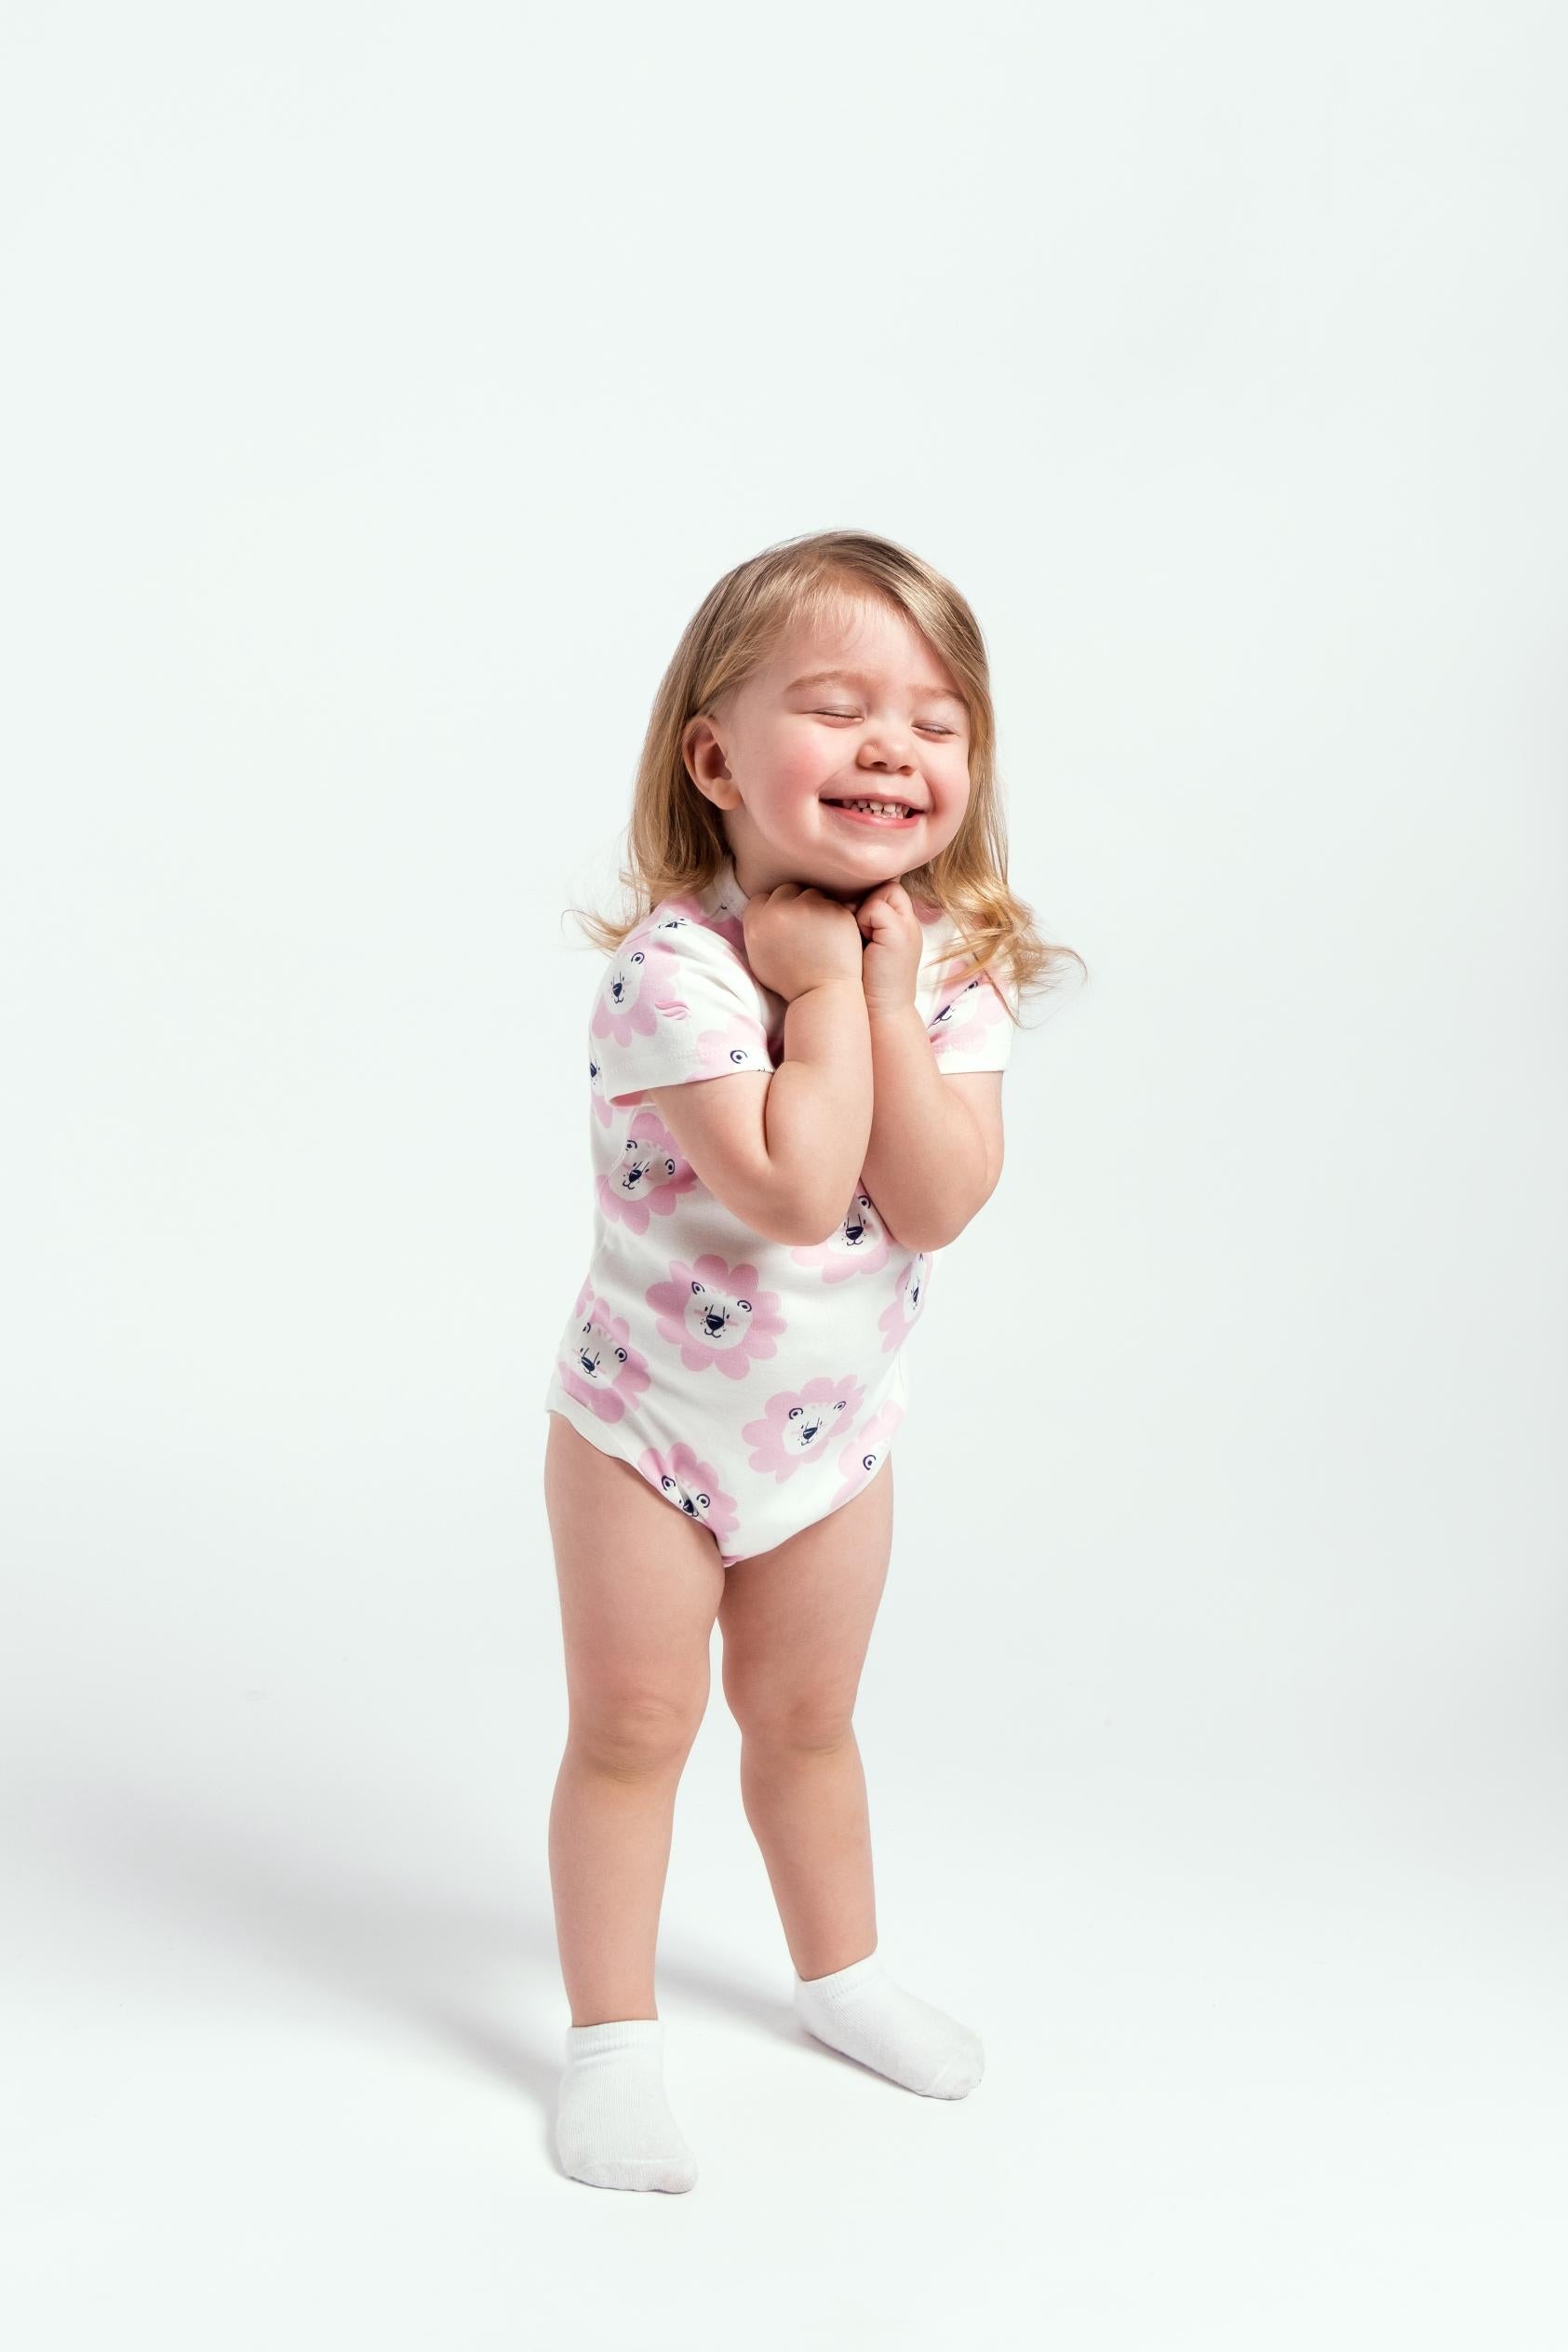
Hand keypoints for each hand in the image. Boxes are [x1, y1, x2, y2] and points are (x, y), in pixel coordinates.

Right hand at [742, 883, 865, 1002]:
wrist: (821, 994)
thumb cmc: (790, 981)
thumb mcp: (759, 957)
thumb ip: (757, 929)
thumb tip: (763, 908)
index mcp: (757, 922)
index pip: (763, 898)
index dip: (774, 909)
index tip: (783, 924)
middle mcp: (779, 911)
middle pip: (788, 890)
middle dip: (795, 903)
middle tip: (804, 927)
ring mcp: (809, 909)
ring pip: (812, 894)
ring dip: (816, 907)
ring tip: (820, 933)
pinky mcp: (835, 911)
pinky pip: (833, 903)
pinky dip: (834, 916)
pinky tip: (833, 935)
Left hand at [853, 878, 922, 1015]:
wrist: (879, 1012)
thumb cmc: (864, 982)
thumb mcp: (864, 945)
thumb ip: (861, 921)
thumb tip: (836, 896)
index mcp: (902, 924)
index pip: (886, 888)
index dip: (867, 897)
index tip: (854, 921)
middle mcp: (909, 922)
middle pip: (885, 887)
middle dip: (864, 901)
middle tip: (853, 927)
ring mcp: (907, 926)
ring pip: (881, 892)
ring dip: (862, 912)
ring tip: (857, 937)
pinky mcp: (899, 933)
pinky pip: (875, 908)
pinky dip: (863, 921)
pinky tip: (862, 943)